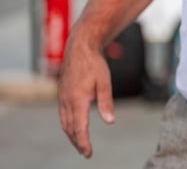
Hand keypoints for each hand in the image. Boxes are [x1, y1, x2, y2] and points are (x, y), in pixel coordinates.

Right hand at [57, 37, 114, 157]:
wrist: (80, 48)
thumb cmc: (94, 64)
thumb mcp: (104, 82)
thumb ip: (106, 103)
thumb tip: (110, 121)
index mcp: (77, 100)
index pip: (79, 128)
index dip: (83, 143)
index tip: (88, 153)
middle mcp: (66, 101)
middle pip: (70, 129)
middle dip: (77, 142)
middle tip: (85, 153)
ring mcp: (62, 97)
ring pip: (65, 123)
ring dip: (72, 135)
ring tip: (80, 144)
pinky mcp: (61, 94)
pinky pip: (62, 114)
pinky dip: (68, 125)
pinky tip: (74, 126)